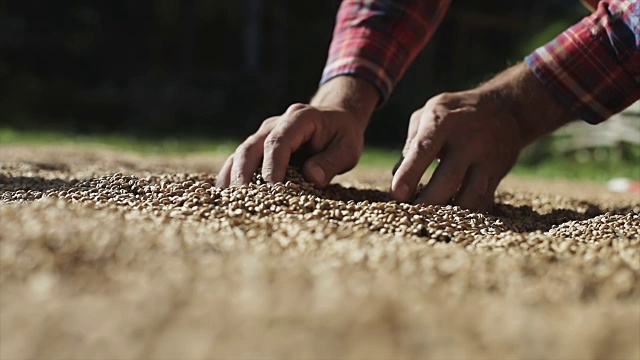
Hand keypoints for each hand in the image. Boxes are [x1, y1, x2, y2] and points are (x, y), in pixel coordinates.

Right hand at [216, 76, 378, 187]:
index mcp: (299, 118)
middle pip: (252, 146)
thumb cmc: (342, 135)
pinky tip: (224, 194)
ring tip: (228, 200)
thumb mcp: (347, 148)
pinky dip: (231, 175)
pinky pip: (240, 159)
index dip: (273, 165)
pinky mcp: (259, 146)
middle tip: (242, 198)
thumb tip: (312, 178)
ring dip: (233, 176)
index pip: (278, 142)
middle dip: (244, 172)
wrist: (336, 119)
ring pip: (241, 152)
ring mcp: (264, 133)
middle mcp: (276, 123)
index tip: (273, 188)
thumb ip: (331, 162)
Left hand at [391, 63, 572, 210]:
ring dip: (450, 214)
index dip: (410, 173)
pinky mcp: (498, 174)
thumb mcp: (430, 112)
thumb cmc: (456, 112)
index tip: (397, 194)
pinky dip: (468, 215)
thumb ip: (412, 142)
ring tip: (431, 222)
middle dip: (429, 201)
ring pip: (471, 195)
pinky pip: (484, 201)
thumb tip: (397, 174)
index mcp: (444, 122)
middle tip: (410, 216)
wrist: (507, 108)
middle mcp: (469, 141)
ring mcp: (487, 159)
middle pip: (449, 178)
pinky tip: (453, 222)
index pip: (424, 149)